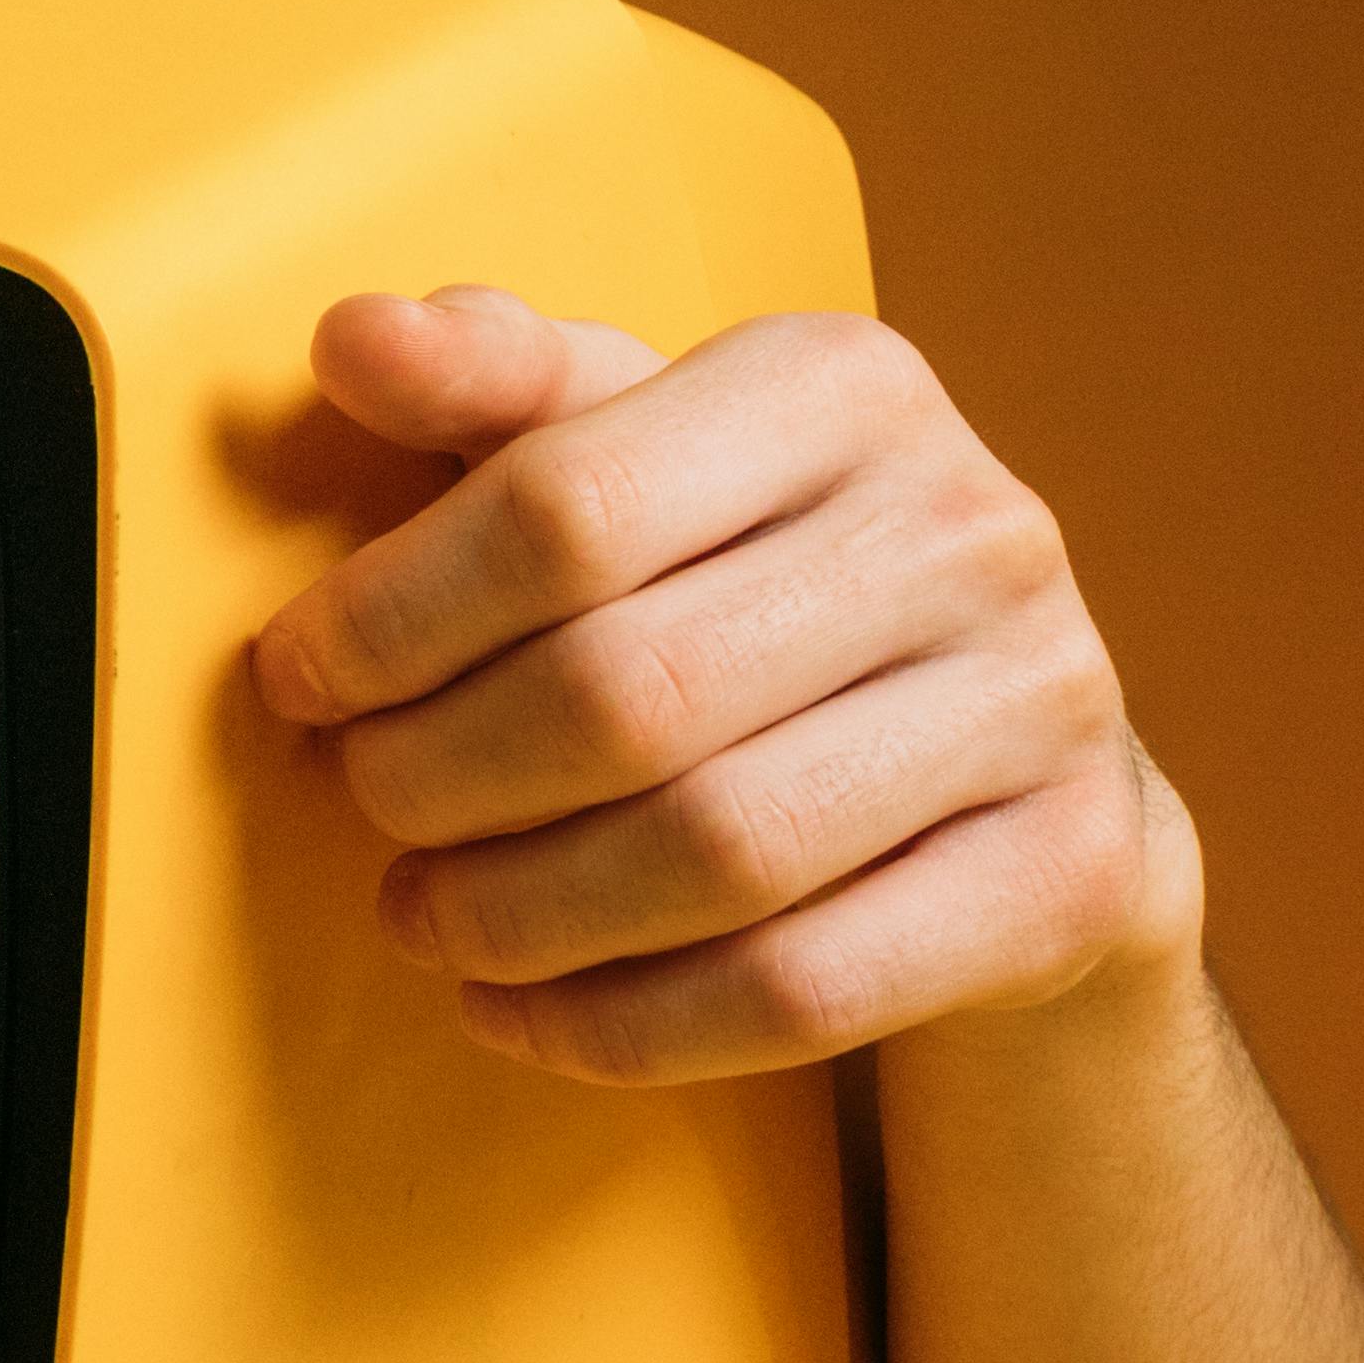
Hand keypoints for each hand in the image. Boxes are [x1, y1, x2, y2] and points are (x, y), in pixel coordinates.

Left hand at [249, 290, 1198, 1081]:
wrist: (1011, 746)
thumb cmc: (754, 570)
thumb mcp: (636, 444)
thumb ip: (492, 386)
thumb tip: (353, 338)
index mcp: (842, 381)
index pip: (562, 506)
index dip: (392, 614)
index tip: (295, 677)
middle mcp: (968, 524)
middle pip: (628, 691)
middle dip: (442, 771)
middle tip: (360, 803)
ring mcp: (1043, 704)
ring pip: (716, 854)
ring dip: (521, 912)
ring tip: (421, 916)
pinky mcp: (1068, 877)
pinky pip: (805, 989)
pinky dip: (627, 1023)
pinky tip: (519, 1013)